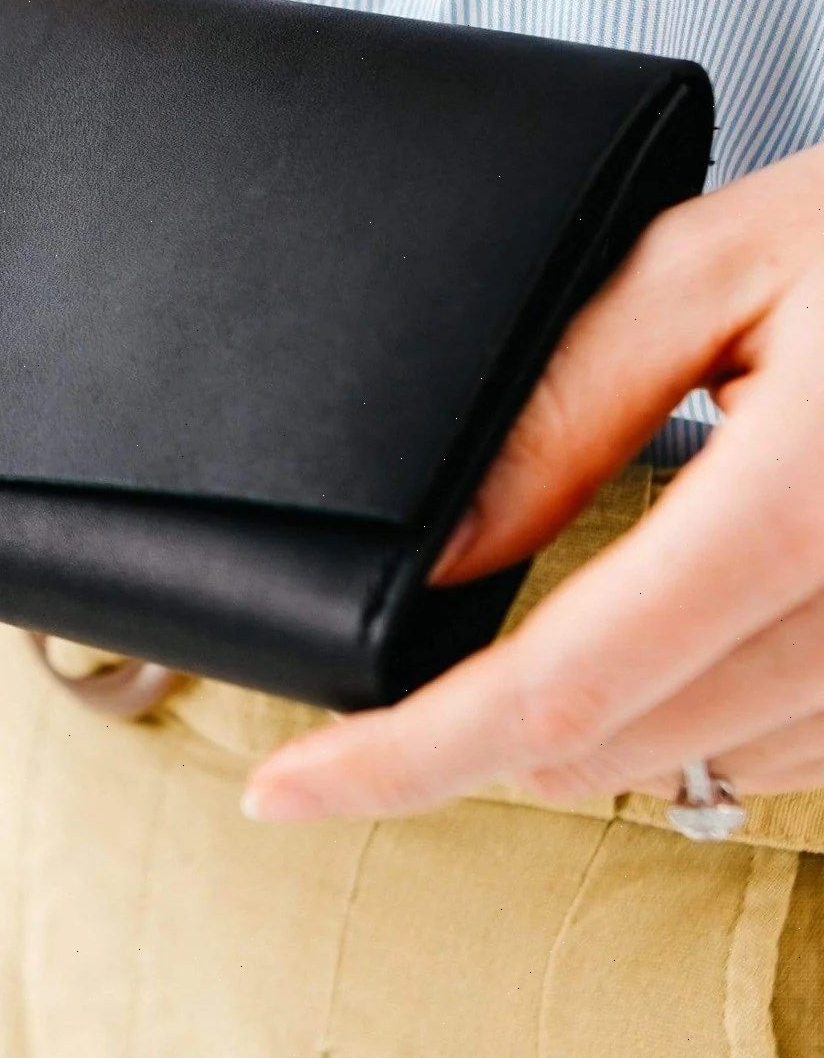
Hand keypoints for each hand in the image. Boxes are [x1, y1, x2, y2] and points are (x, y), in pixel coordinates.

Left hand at [245, 141, 823, 820]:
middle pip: (610, 747)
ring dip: (585, 719)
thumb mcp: (713, 270)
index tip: (285, 787)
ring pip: (692, 764)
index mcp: (796, 506)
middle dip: (475, 727)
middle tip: (405, 655)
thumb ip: (566, 408)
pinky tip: (663, 625)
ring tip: (549, 604)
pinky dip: (686, 711)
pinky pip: (784, 751)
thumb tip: (439, 545)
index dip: (401, 757)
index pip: (556, 688)